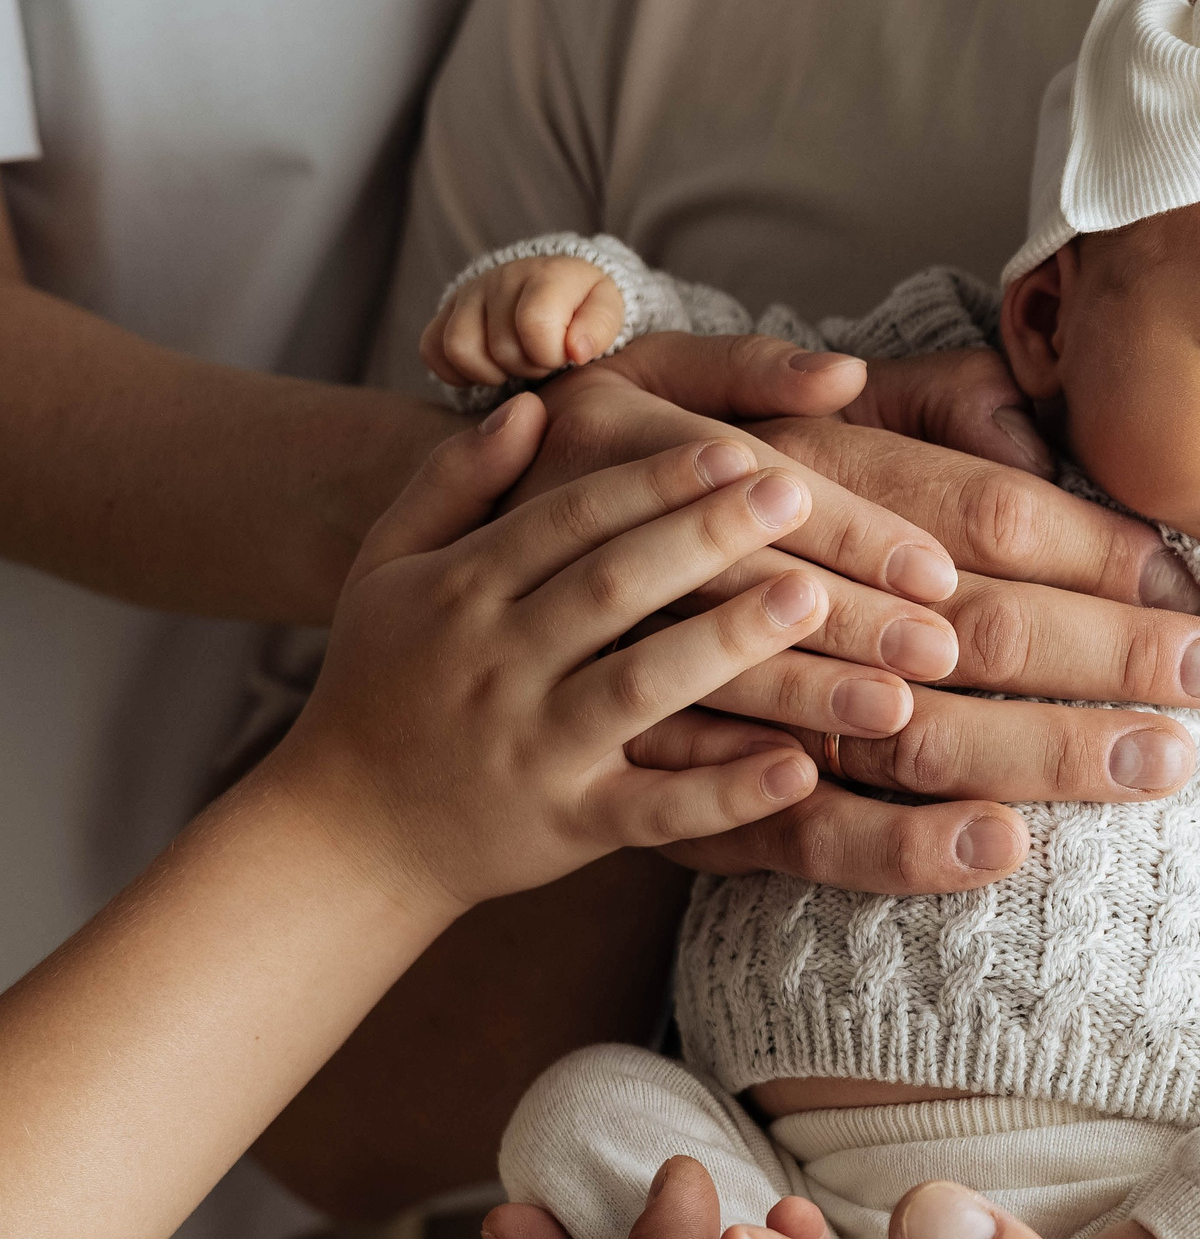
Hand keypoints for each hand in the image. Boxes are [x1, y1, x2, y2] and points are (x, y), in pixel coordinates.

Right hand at [259, 394, 829, 916]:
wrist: (344, 834)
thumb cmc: (381, 683)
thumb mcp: (388, 570)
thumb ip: (453, 482)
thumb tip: (532, 405)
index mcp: (458, 590)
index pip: (568, 518)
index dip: (654, 481)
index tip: (736, 449)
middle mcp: (495, 664)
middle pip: (613, 587)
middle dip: (706, 536)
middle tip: (796, 495)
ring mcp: (533, 749)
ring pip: (641, 686)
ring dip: (729, 641)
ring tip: (817, 598)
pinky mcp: (567, 826)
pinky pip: (655, 808)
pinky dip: (726, 790)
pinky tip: (799, 764)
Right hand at [422, 255, 627, 387]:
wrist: (555, 287)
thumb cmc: (583, 305)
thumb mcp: (607, 310)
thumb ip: (600, 328)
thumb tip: (577, 350)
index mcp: (545, 274)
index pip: (535, 326)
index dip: (550, 355)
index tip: (563, 355)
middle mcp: (500, 276)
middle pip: (501, 348)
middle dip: (528, 367)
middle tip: (543, 360)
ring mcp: (468, 293)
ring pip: (459, 349)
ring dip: (490, 372)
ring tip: (515, 365)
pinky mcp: (444, 312)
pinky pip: (432, 350)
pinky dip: (457, 371)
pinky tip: (488, 368)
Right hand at [529, 335, 1199, 895]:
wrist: (414, 605)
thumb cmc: (582, 483)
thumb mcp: (664, 393)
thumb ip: (796, 389)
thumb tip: (919, 389)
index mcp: (775, 473)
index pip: (970, 511)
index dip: (1088, 548)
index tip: (1198, 585)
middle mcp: (745, 575)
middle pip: (959, 621)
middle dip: (1101, 652)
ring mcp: (695, 691)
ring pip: (881, 726)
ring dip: (1016, 745)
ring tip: (1136, 766)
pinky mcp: (651, 793)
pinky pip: (767, 823)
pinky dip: (873, 838)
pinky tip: (983, 849)